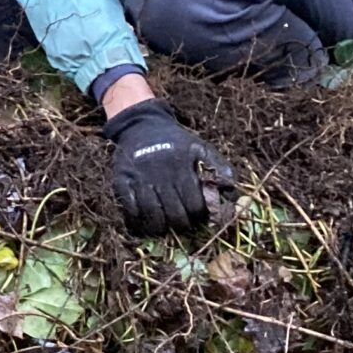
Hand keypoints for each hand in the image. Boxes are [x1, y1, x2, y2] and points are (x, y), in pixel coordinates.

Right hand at [103, 99, 228, 235]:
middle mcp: (160, 173)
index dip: (199, 216)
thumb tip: (231, 192)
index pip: (194, 204)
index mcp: (182, 166)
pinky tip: (145, 223)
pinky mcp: (122, 181)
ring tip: (165, 227)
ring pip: (152, 216)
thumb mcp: (200, 148)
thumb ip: (219, 167)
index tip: (199, 218)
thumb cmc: (175, 141)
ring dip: (161, 228)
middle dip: (182, 224)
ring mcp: (139, 178)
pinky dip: (137, 221)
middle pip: (174, 214)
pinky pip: (129, 210)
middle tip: (183, 224)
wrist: (142, 125)